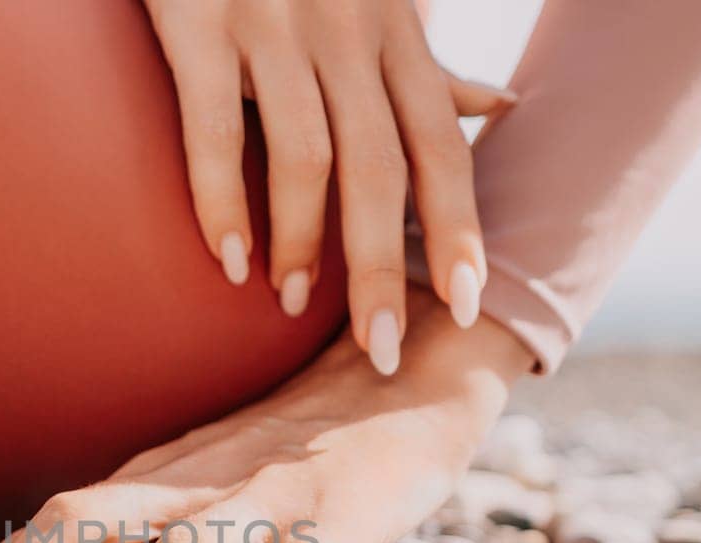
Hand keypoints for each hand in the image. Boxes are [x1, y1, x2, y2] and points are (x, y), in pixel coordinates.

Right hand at [143, 0, 513, 373]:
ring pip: (305, 154)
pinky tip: (226, 259)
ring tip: (291, 303)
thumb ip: (427, 64)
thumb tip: (501, 108)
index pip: (442, 144)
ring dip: (303, 241)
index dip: (459, 226)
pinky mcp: (199, 23)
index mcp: (394, 33)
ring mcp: (273, 26)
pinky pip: (215, 125)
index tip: (468, 304)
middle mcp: (346, 31)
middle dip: (386, 266)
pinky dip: (220, 198)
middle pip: (381, 167)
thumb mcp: (378, 2)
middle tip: (381, 349)